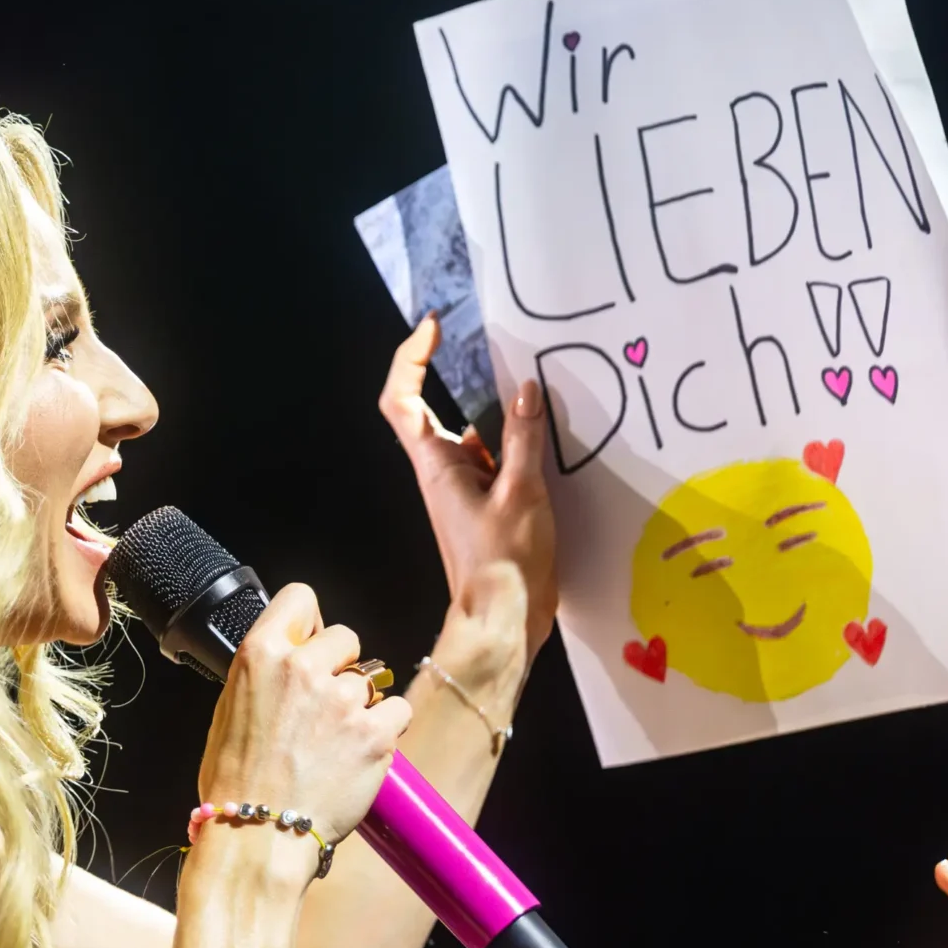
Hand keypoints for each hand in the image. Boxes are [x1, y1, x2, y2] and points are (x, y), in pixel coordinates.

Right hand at [196, 581, 415, 844]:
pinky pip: (397, 711)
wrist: (257, 838)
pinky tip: (359, 754)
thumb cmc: (236, 783)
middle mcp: (302, 668)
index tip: (311, 644)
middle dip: (342, 667)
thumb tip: (294, 659)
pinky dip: (385, 730)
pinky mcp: (374, 734)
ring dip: (362, 705)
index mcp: (259, 655)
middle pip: (347, 637)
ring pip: (373, 680)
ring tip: (336, 743)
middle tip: (325, 708)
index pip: (300, 597)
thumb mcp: (229, 710)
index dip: (310, 623)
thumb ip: (265, 675)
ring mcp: (342, 700)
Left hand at [378, 316, 555, 657]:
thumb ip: (523, 438)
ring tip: (537, 398)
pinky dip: (514, 447)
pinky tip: (546, 444)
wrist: (503, 619)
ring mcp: (461, 491)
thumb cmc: (504, 562)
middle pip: (432, 412)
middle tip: (491, 348)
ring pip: (471, 438)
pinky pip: (494, 463)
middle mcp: (441, 474)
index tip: (432, 328)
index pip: (401, 400)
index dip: (410, 359)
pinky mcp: (484, 507)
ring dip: (497, 417)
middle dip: (456, 378)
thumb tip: (526, 390)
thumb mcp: (521, 491)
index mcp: (436, 466)